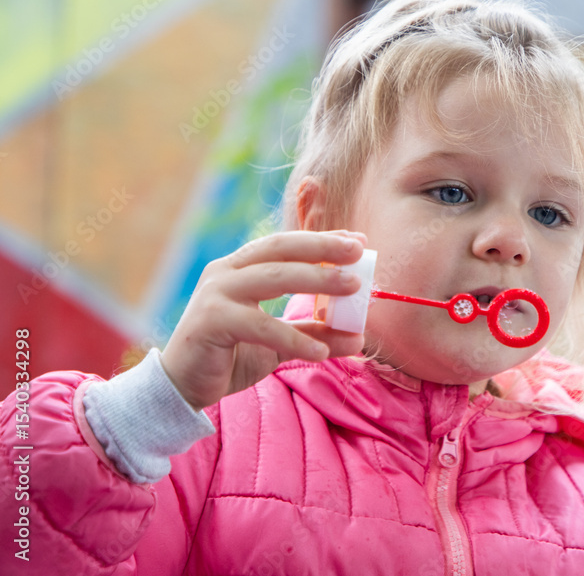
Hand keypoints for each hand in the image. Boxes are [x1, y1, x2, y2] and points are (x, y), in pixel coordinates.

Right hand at [160, 230, 366, 410]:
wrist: (182, 387)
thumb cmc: (231, 356)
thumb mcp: (280, 342)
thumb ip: (314, 333)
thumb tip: (358, 337)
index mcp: (241, 268)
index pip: (285, 244)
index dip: (320, 240)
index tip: (358, 240)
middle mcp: (226, 272)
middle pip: (280, 250)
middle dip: (322, 248)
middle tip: (358, 251)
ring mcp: (215, 293)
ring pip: (273, 278)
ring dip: (317, 280)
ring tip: (353, 288)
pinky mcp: (210, 321)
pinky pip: (260, 326)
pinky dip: (294, 338)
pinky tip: (321, 352)